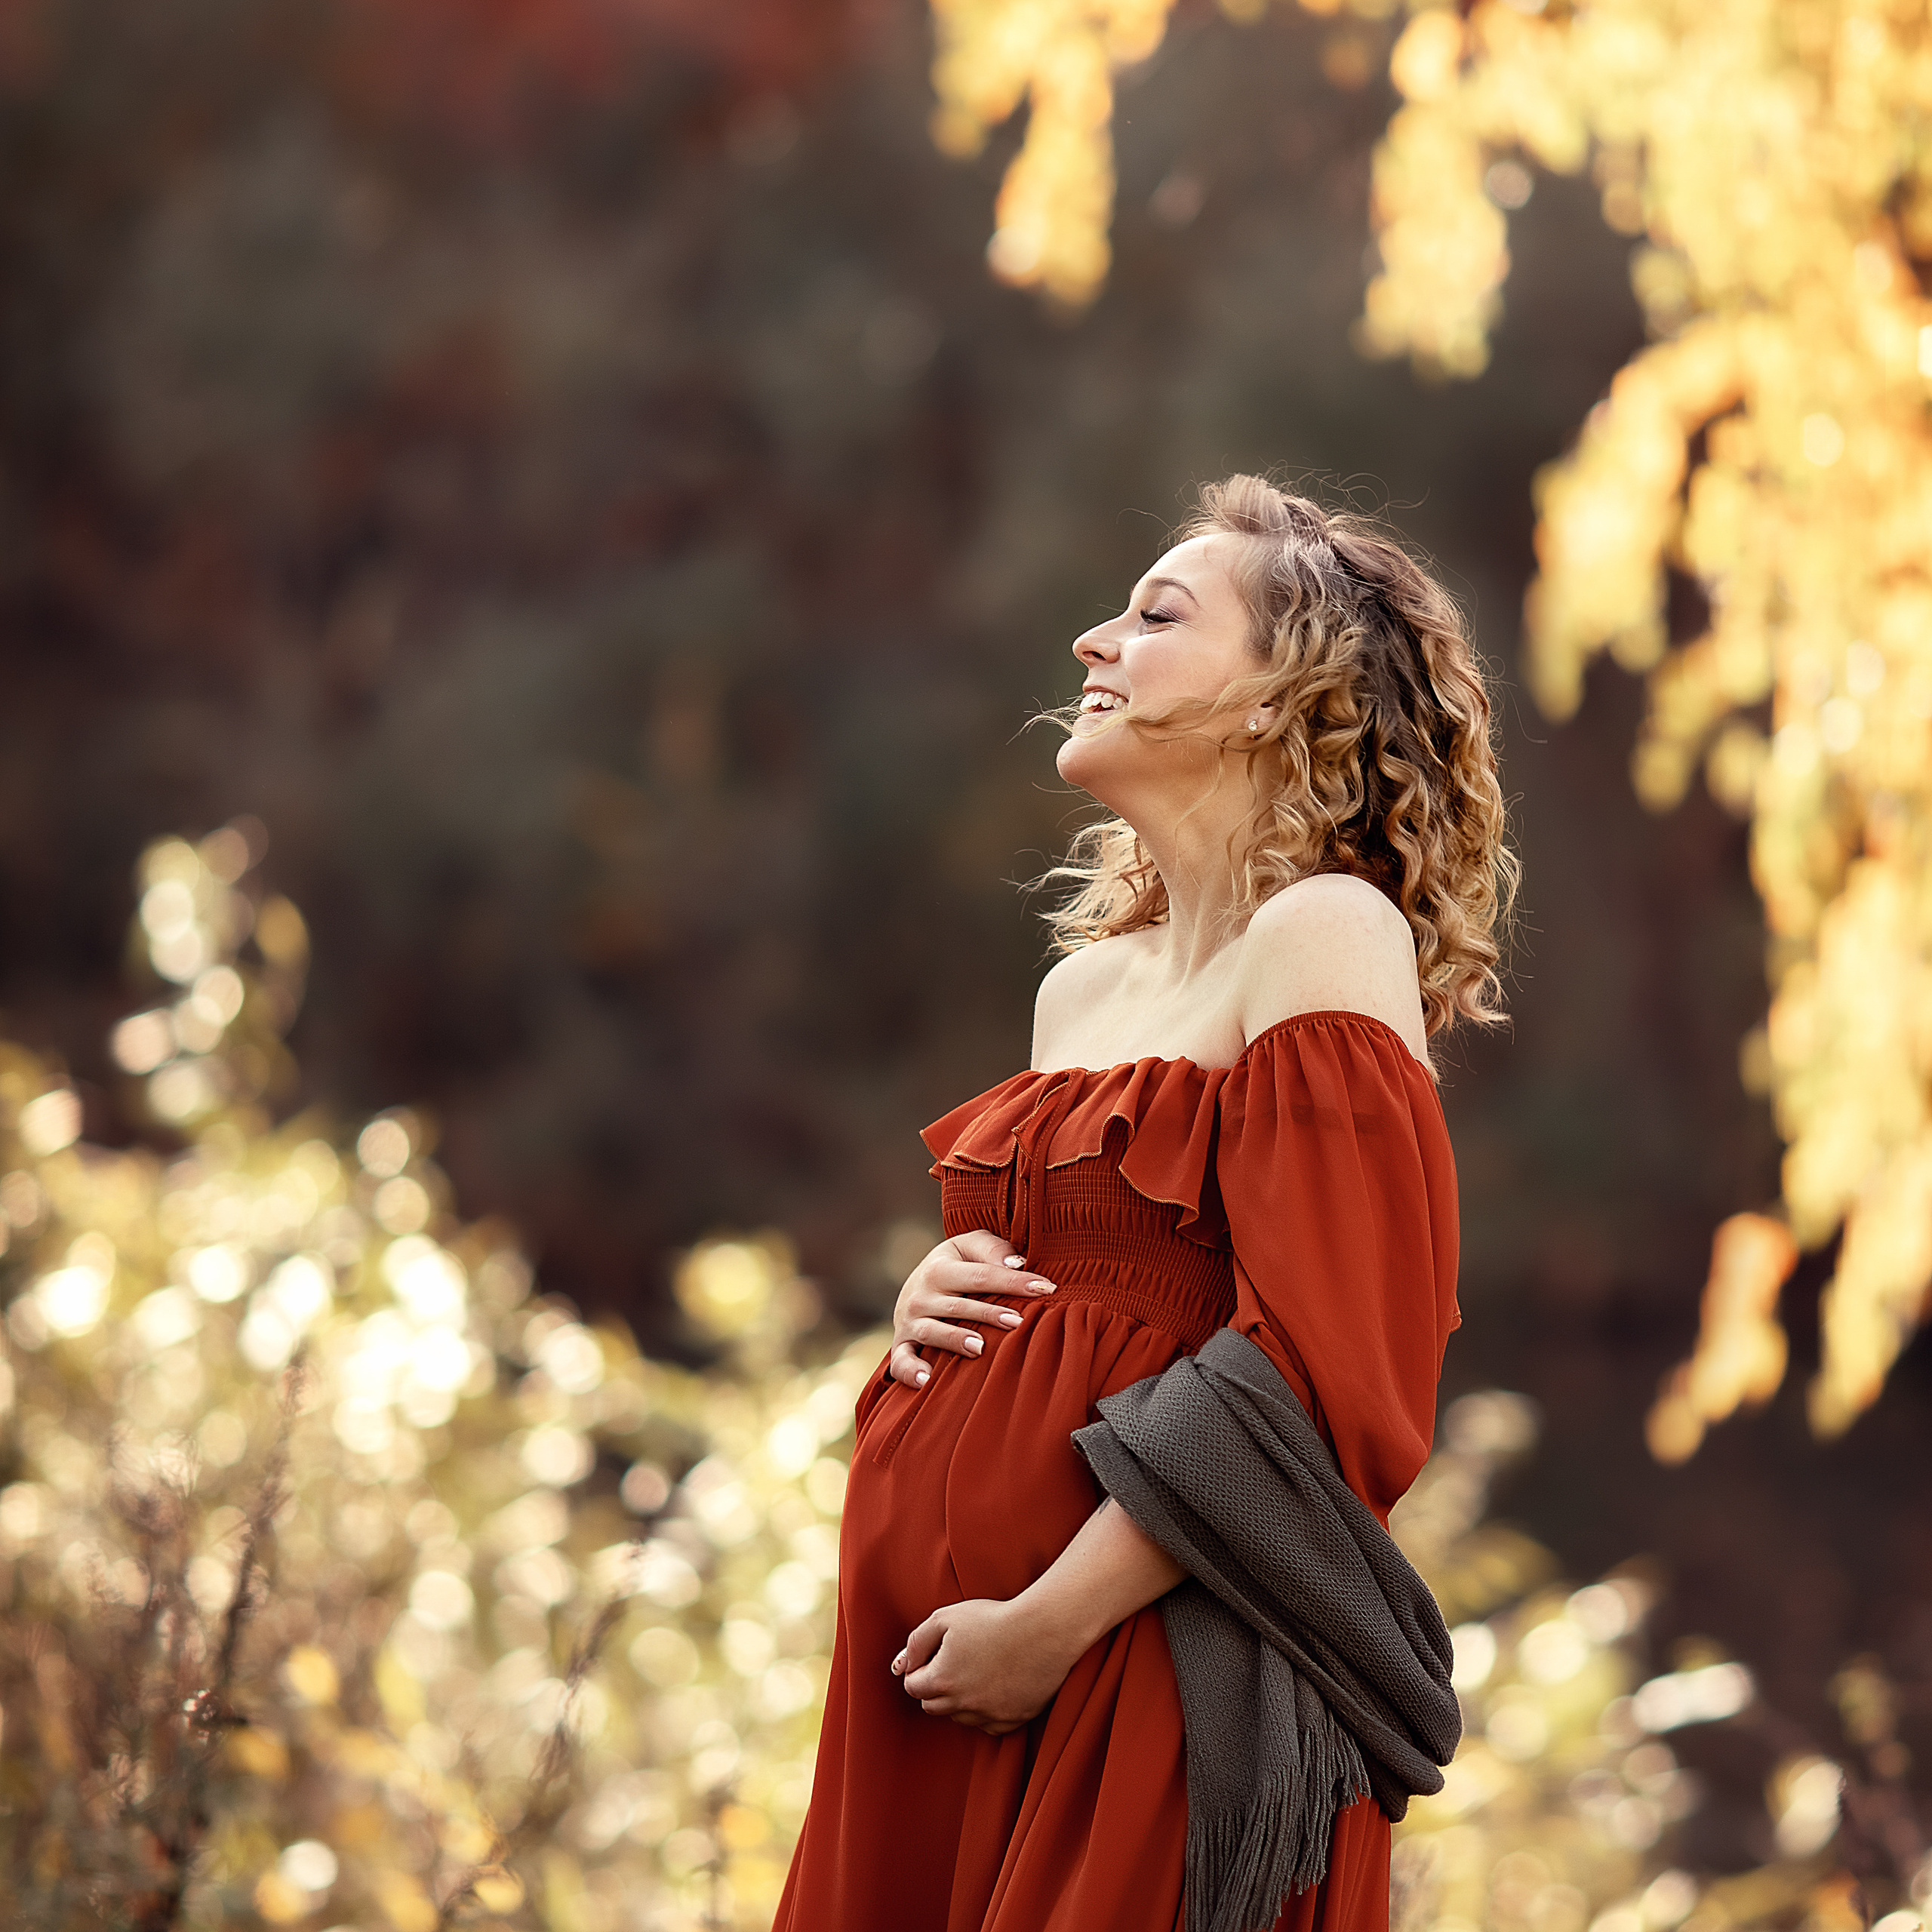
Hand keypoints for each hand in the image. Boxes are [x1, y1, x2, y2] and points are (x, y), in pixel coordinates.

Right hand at [888, 1230, 1055, 1388]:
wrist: (915, 1284)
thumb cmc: (955, 1266)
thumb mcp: (969, 1247)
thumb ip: (992, 1249)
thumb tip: (1017, 1264)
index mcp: (940, 1268)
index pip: (982, 1275)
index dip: (1014, 1281)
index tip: (1046, 1288)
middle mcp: (922, 1295)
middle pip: (959, 1306)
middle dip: (989, 1314)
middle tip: (1019, 1322)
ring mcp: (909, 1322)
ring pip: (933, 1332)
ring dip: (955, 1340)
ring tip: (980, 1347)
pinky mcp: (902, 1344)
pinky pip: (901, 1361)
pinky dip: (910, 1371)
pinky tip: (926, 1380)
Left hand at [891, 1597, 1083, 1734]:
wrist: (1043, 1630)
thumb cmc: (993, 1619)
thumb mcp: (945, 1618)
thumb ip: (916, 1642)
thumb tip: (899, 1665)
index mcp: (941, 1681)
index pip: (913, 1686)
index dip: (919, 1668)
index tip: (935, 1653)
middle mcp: (961, 1706)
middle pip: (932, 1706)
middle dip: (935, 1687)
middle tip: (954, 1661)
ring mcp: (987, 1716)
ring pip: (959, 1717)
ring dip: (959, 1700)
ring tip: (978, 1669)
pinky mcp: (1012, 1720)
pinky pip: (987, 1724)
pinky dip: (985, 1710)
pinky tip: (995, 1686)